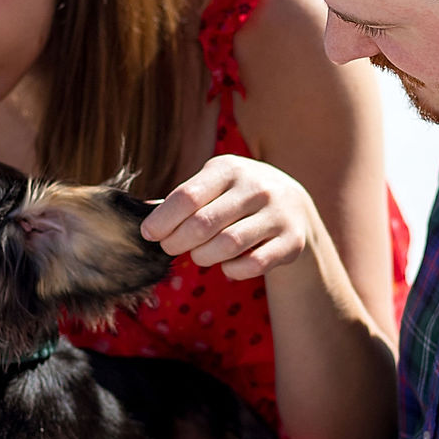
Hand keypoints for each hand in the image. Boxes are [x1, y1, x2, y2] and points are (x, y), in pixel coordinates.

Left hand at [142, 156, 313, 279]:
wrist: (295, 207)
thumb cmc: (238, 196)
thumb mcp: (214, 185)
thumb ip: (182, 198)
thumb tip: (143, 212)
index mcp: (229, 168)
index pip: (187, 196)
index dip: (162, 220)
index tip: (149, 234)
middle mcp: (256, 187)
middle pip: (203, 224)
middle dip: (177, 242)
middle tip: (170, 248)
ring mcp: (277, 214)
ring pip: (227, 246)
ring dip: (203, 256)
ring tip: (199, 254)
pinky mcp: (291, 241)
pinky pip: (252, 265)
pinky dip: (231, 270)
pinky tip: (227, 265)